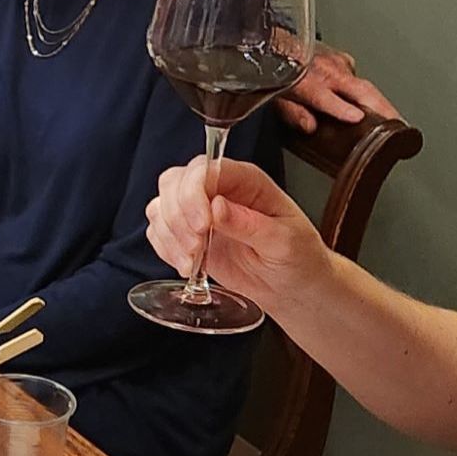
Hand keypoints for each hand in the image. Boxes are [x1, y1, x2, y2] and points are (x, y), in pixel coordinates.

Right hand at [142, 154, 330, 306]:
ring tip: (193, 260)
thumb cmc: (298, 257)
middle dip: (177, 215)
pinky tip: (187, 265)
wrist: (293, 287)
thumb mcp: (285, 242)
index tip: (202, 224)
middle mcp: (218, 190)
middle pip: (174, 182)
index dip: (194, 192)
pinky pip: (158, 232)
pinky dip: (165, 248)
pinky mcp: (187, 235)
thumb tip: (217, 206)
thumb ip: (250, 224)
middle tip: (196, 245)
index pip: (206, 168)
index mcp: (246, 181)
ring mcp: (199, 212)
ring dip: (170, 235)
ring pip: (161, 206)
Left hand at [277, 44, 400, 133]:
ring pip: (363, 83)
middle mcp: (325, 70)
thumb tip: (311, 126)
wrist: (276, 43)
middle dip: (381, 107)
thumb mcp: (276, 99)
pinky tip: (372, 102)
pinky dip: (366, 90)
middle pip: (359, 89)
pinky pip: (357, 76)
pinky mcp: (343, 58)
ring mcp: (337, 62)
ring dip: (379, 101)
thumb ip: (293, 113)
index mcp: (305, 83)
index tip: (356, 117)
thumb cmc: (277, 73)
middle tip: (397, 124)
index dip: (340, 108)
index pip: (325, 97)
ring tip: (393, 119)